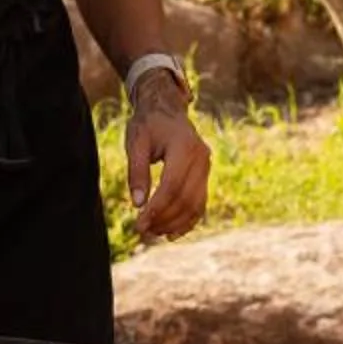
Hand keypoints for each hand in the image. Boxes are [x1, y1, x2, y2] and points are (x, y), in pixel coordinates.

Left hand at [126, 82, 209, 241]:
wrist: (166, 110)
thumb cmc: (147, 125)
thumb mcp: (136, 143)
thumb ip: (137, 172)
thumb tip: (137, 204)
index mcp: (184, 148)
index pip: (172, 186)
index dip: (156, 208)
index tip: (138, 224)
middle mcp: (201, 158)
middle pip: (185, 198)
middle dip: (164, 219)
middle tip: (143, 232)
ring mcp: (206, 167)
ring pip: (195, 204)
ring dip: (175, 223)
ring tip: (154, 234)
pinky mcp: (205, 175)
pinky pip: (200, 202)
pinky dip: (188, 220)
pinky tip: (172, 234)